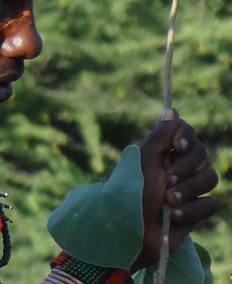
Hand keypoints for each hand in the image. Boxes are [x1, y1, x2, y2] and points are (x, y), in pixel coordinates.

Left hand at [131, 108, 217, 271]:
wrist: (132, 232)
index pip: (185, 132)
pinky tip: (175, 216)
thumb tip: (172, 109)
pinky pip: (210, 204)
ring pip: (209, 178)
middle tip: (166, 180)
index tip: (178, 146)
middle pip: (200, 153)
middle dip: (185, 167)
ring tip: (168, 201)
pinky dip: (193, 210)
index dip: (186, 136)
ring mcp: (187, 189)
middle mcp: (174, 167)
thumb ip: (160, 136)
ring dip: (188, 190)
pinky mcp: (195, 211)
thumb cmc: (133, 193)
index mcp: (159, 152)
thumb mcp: (144, 161)